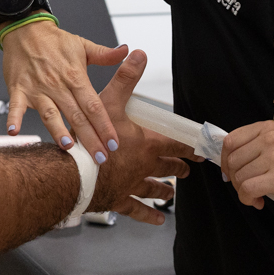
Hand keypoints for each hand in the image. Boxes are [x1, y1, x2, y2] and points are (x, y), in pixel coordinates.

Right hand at [2, 20, 128, 159]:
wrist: (25, 29)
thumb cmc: (53, 41)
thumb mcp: (83, 45)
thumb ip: (105, 54)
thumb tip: (126, 52)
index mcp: (75, 76)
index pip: (94, 105)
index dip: (104, 125)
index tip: (114, 142)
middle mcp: (57, 85)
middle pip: (76, 115)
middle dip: (89, 138)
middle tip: (99, 158)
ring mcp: (37, 88)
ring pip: (50, 114)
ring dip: (57, 130)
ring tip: (67, 147)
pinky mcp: (18, 89)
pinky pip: (15, 106)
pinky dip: (14, 118)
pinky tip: (14, 132)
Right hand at [86, 48, 196, 224]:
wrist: (72, 175)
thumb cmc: (90, 141)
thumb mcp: (108, 102)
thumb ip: (125, 78)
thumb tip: (138, 55)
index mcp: (146, 144)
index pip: (176, 144)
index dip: (189, 146)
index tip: (201, 150)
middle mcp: (143, 166)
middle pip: (167, 167)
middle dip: (178, 167)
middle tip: (187, 169)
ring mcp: (131, 185)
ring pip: (154, 188)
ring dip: (165, 190)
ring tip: (172, 192)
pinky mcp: (117, 199)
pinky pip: (137, 209)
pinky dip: (149, 215)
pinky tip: (158, 219)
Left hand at [220, 121, 273, 213]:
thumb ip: (255, 147)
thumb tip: (227, 162)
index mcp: (268, 128)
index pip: (231, 140)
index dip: (225, 159)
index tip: (230, 172)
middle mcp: (270, 138)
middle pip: (233, 160)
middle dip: (234, 179)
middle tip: (247, 188)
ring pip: (239, 177)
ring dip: (243, 192)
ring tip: (258, 195)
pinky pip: (248, 189)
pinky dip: (248, 199)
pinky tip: (258, 201)